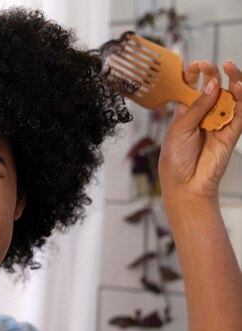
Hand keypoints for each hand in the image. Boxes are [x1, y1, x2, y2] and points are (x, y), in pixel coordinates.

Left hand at [158, 60, 241, 203]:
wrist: (185, 183)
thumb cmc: (175, 158)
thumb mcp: (180, 127)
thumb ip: (198, 106)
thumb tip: (212, 83)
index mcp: (186, 113)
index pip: (192, 88)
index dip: (194, 75)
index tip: (195, 65)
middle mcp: (204, 115)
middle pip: (213, 89)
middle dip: (213, 74)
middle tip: (210, 65)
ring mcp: (219, 123)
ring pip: (229, 97)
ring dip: (231, 80)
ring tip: (228, 67)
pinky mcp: (232, 132)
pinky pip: (239, 112)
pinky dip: (241, 98)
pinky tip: (238, 86)